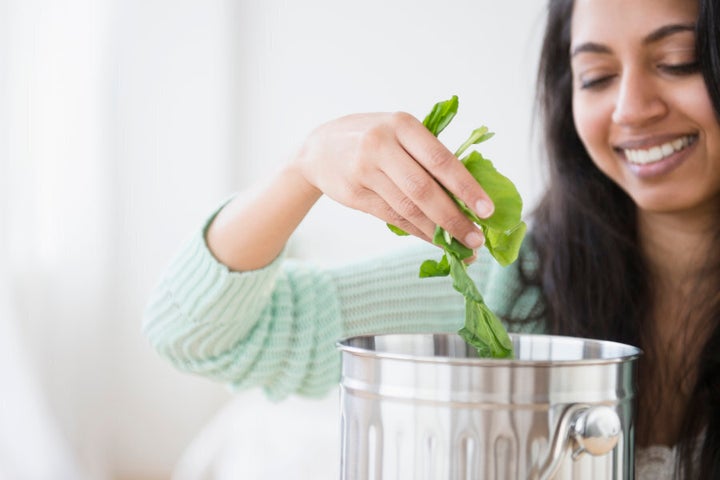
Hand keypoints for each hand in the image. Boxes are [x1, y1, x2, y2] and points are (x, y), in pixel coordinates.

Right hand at [292, 112, 494, 248]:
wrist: (318, 149)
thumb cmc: (373, 137)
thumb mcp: (398, 130)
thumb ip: (427, 152)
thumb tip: (470, 193)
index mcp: (401, 124)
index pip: (440, 159)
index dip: (465, 187)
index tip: (487, 210)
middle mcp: (381, 145)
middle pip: (423, 190)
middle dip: (454, 218)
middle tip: (477, 238)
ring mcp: (365, 171)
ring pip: (408, 209)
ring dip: (438, 232)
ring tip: (463, 247)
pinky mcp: (355, 195)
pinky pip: (393, 218)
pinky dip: (418, 232)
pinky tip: (436, 241)